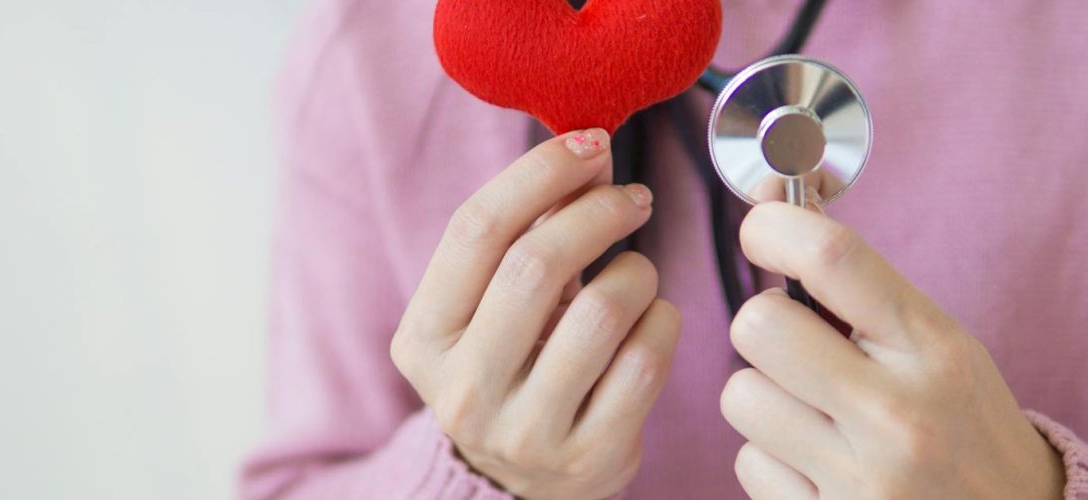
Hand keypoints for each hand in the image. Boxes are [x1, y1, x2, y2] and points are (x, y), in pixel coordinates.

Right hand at [390, 129, 680, 499]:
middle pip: (535, 265)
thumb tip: (590, 153)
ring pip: (601, 311)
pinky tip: (654, 318)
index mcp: (423, 339)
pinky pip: (647, 362)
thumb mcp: (494, 305)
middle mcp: (462, 389)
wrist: (523, 482)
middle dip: (598, 212)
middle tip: (633, 197)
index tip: (590, 143)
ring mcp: (525, 432)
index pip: (475, 230)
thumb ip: (529, 232)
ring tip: (637, 270)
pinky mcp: (589, 458)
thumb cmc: (514, 365)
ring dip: (636, 270)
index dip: (540, 173)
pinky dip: (663, 321)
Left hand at [721, 202, 1064, 498]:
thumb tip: (779, 218)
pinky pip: (747, 462)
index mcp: (934, 352)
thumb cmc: (966, 425)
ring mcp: (859, 478)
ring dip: (766, 399)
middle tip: (799, 347)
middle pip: (758, 327)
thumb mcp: (943, 347)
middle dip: (766, 327)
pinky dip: (773, 459)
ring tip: (818, 415)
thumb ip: (866, 293)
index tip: (761, 231)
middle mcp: (896, 415)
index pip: (833, 258)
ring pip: (740, 395)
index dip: (774, 228)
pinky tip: (821, 463)